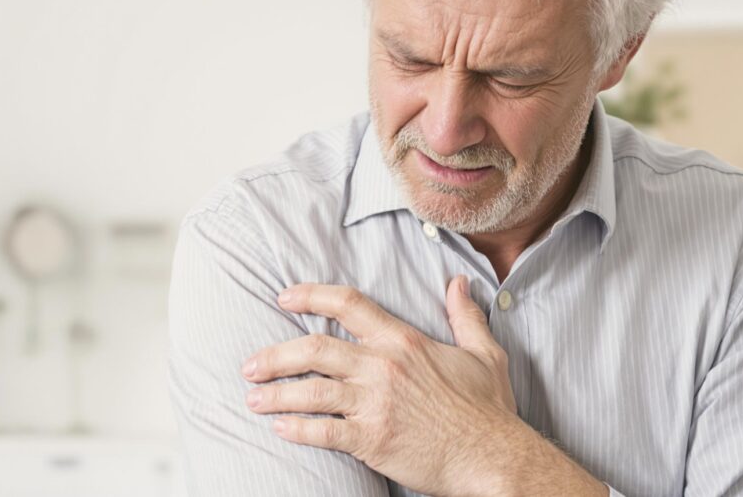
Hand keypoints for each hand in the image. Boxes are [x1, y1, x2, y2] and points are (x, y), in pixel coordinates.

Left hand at [240, 275, 518, 496]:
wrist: (491, 457)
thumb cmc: (487, 410)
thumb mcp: (484, 354)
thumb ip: (465, 316)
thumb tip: (458, 283)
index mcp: (403, 341)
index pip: (348, 305)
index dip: (311, 296)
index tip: (284, 297)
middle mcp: (383, 366)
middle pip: (314, 349)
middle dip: (275, 356)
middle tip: (250, 366)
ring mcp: (375, 403)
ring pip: (311, 391)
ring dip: (276, 394)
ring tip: (253, 399)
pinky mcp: (372, 439)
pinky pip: (323, 431)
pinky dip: (297, 429)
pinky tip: (279, 429)